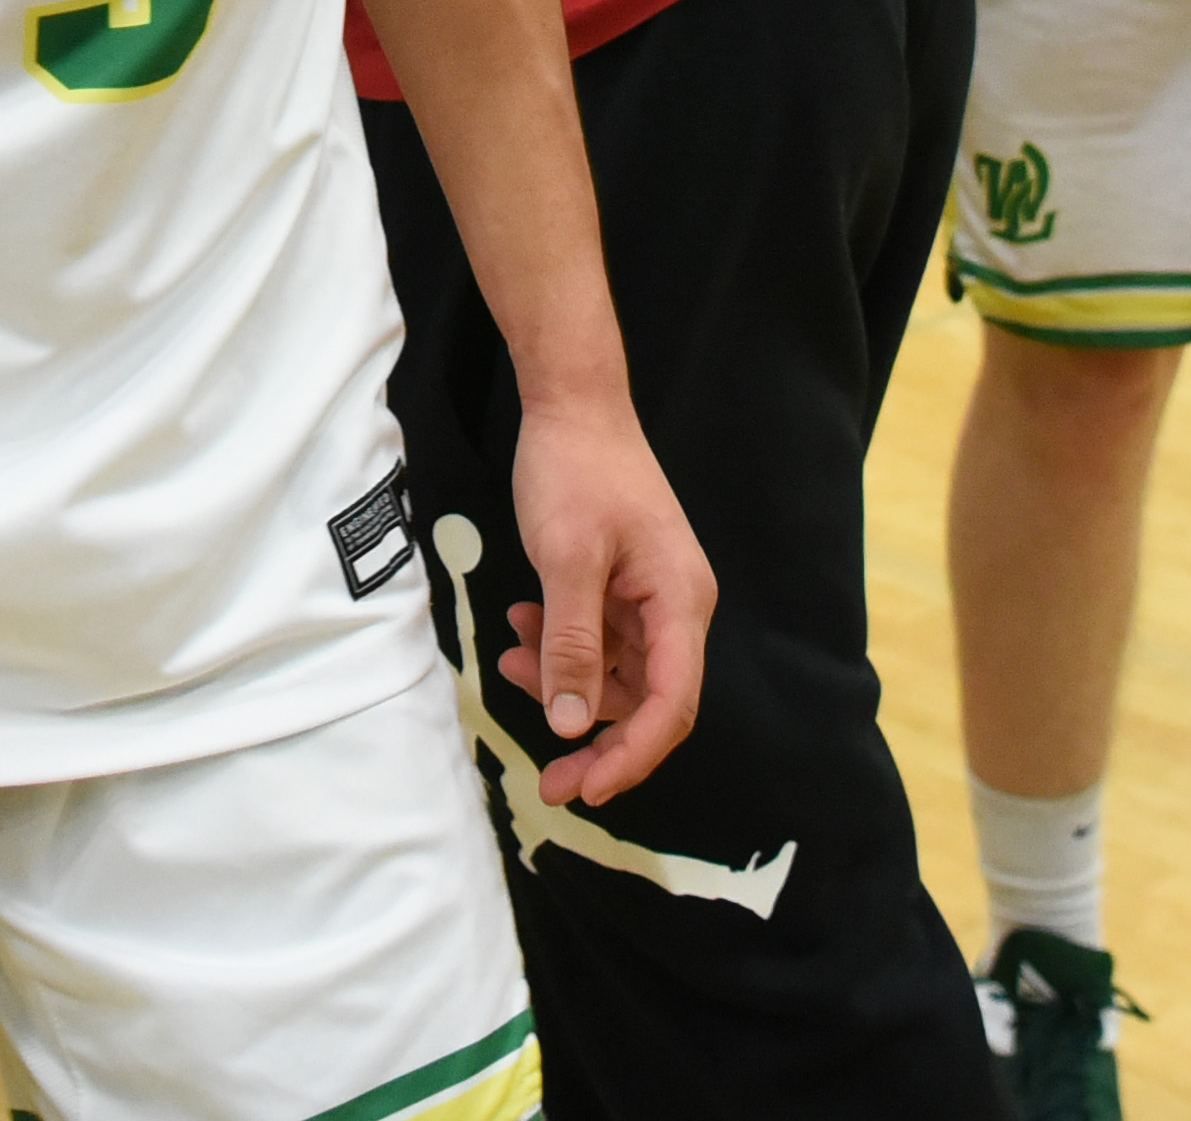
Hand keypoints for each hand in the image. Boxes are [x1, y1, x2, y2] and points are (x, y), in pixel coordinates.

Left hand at [492, 391, 711, 806]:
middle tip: (547, 777)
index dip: (634, 755)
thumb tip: (575, 726)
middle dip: (595, 736)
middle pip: (646, 700)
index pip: (672, 704)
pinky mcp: (620, 584)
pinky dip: (558, 645)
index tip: (588, 788)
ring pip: (615, 674)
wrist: (570, 402)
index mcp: (681, 601)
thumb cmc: (576, 470)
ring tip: (510, 663)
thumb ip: (573, 646)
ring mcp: (648, 595)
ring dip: (565, 683)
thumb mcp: (567, 560)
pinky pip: (596, 638)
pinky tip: (519, 625)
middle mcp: (675, 606)